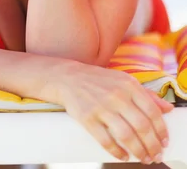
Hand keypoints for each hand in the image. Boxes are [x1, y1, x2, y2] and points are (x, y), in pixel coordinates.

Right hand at [54, 61, 172, 162]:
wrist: (69, 78)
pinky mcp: (87, 118)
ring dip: (139, 151)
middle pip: (142, 126)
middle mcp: (117, 95)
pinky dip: (117, 152)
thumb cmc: (100, 80)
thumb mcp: (124, 80)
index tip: (164, 142)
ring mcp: (101, 107)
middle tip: (156, 155)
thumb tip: (168, 109)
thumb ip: (146, 94)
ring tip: (144, 158)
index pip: (152, 111)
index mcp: (129, 85)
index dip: (161, 130)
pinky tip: (124, 156)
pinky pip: (106, 140)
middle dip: (152, 145)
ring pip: (126, 135)